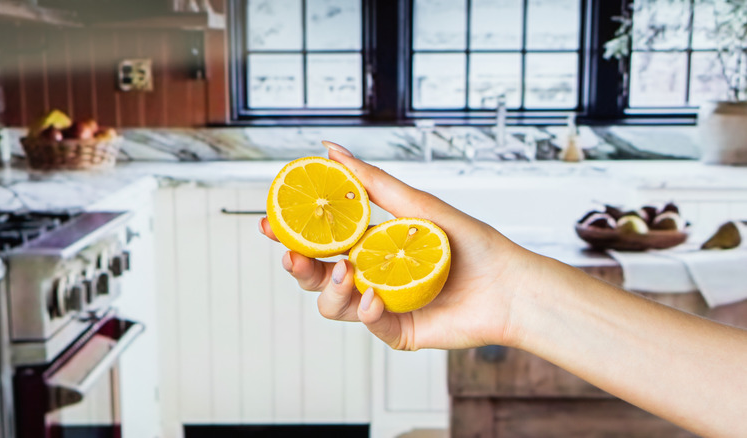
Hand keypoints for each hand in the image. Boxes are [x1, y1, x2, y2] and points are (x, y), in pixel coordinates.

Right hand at [260, 141, 542, 349]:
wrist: (507, 286)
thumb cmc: (470, 243)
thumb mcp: (416, 204)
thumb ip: (371, 181)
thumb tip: (331, 148)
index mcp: (370, 245)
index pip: (320, 240)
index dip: (292, 234)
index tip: (270, 223)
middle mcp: (370, 274)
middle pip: (316, 275)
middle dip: (297, 266)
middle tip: (291, 254)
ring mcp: (380, 304)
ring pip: (332, 304)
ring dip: (330, 289)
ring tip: (345, 274)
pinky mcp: (394, 330)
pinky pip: (366, 324)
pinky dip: (368, 310)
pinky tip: (378, 298)